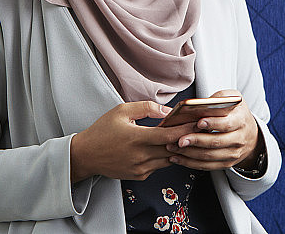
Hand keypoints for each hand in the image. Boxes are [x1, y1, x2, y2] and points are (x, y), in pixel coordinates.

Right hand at [70, 102, 196, 182]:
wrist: (85, 155)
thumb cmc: (102, 131)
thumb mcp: (122, 111)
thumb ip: (146, 108)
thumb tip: (168, 111)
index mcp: (137, 138)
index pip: (170, 135)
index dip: (186, 129)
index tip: (198, 123)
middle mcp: (141, 156)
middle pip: (173, 149)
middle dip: (187, 139)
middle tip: (199, 129)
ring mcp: (140, 168)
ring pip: (169, 159)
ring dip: (177, 149)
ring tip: (186, 137)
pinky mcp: (139, 175)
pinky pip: (159, 166)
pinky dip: (165, 157)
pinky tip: (166, 147)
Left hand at [166, 90, 262, 171]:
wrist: (251, 134)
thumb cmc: (237, 114)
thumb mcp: (233, 99)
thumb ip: (218, 98)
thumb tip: (199, 103)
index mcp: (240, 120)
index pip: (227, 124)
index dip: (213, 123)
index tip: (199, 122)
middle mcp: (239, 138)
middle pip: (216, 141)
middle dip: (196, 141)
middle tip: (180, 139)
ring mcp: (233, 153)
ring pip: (210, 156)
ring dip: (190, 153)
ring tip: (174, 147)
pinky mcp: (226, 163)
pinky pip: (207, 166)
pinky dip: (191, 163)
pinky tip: (178, 158)